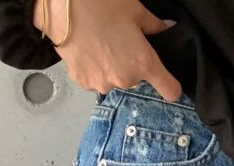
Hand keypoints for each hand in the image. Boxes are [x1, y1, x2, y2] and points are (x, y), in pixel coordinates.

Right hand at [33, 0, 181, 101]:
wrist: (60, 8)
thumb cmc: (99, 4)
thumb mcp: (135, 10)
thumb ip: (155, 25)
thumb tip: (168, 27)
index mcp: (143, 62)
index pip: (169, 90)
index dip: (172, 87)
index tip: (170, 84)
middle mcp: (125, 79)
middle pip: (138, 81)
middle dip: (134, 65)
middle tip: (121, 42)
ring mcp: (103, 84)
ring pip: (116, 80)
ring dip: (113, 68)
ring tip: (102, 44)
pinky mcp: (85, 83)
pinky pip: (97, 80)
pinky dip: (96, 69)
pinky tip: (90, 50)